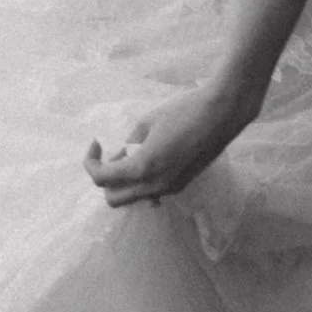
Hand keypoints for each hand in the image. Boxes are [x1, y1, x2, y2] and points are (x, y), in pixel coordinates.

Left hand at [85, 83, 249, 204]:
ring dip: (123, 182)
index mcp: (143, 168)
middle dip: (104, 180)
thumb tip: (120, 158)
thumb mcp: (146, 123)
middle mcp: (155, 186)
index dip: (91, 162)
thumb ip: (129, 145)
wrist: (221, 114)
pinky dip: (141, 182)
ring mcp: (170, 189)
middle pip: (114, 199)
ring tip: (130, 153)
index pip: (102, 179)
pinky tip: (147, 159)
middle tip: (107, 155)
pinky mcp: (181, 185)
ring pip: (133, 197)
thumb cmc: (183, 111)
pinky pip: (151, 192)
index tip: (96, 143)